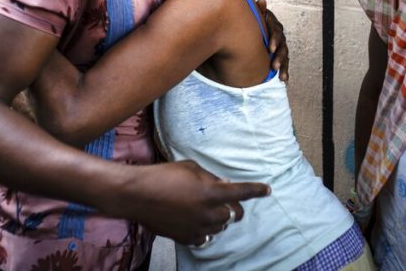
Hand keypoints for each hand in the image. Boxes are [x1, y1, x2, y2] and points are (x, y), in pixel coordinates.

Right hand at [126, 160, 269, 244]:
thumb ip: (210, 177)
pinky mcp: (186, 238)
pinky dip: (205, 230)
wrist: (138, 195)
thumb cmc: (163, 175)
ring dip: (219, 217)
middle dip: (235, 207)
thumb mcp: (190, 167)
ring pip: (220, 226)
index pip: (241, 193)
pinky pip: (205, 238)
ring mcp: (198, 228)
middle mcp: (208, 213)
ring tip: (206, 208)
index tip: (267, 190)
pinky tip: (197, 222)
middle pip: (233, 214)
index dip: (256, 191)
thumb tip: (223, 184)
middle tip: (228, 201)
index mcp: (211, 193)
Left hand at [256, 0, 288, 80]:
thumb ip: (260, 11)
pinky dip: (284, 72)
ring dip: (282, 66)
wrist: (256, 31)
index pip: (277, 33)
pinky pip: (284, 65)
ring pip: (284, 57)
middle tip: (273, 65)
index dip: (274, 40)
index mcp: (275, 27)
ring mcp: (281, 48)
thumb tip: (261, 1)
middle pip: (282, 47)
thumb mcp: (259, 17)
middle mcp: (280, 38)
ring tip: (279, 75)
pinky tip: (284, 80)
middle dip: (278, 57)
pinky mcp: (280, 57)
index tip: (269, 48)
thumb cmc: (257, 23)